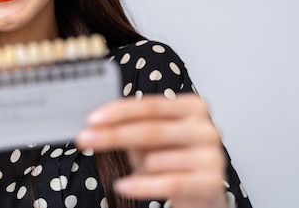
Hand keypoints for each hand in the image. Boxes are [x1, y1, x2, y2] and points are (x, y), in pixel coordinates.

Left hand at [76, 95, 226, 207]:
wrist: (204, 193)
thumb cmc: (175, 159)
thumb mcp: (154, 139)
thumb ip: (133, 127)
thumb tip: (98, 125)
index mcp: (193, 107)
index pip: (149, 105)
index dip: (118, 112)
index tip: (92, 119)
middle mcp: (206, 128)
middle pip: (151, 130)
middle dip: (112, 135)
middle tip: (85, 139)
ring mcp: (212, 156)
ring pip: (157, 159)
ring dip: (135, 166)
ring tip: (128, 172)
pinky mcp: (211, 183)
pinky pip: (169, 184)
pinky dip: (141, 186)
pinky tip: (123, 186)